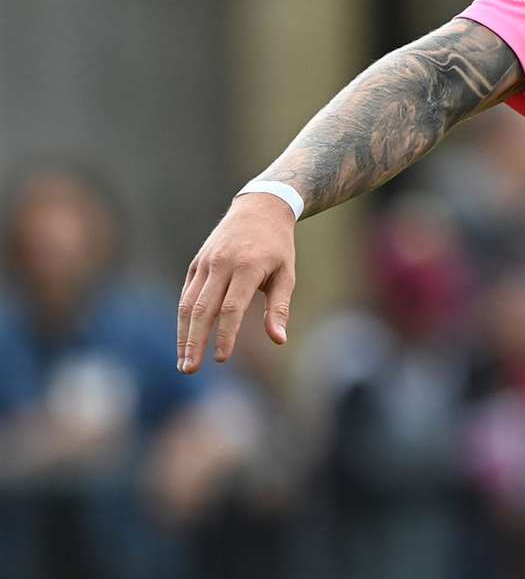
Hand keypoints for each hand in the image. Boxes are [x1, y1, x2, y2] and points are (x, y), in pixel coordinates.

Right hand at [177, 192, 296, 372]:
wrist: (260, 208)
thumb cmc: (278, 247)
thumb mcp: (286, 274)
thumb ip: (280, 307)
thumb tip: (279, 340)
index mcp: (247, 267)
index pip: (231, 308)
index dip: (225, 334)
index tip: (222, 358)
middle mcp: (222, 264)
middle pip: (202, 309)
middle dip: (194, 341)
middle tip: (189, 369)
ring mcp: (206, 262)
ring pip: (188, 303)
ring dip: (183, 334)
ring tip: (183, 362)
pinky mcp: (197, 263)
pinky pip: (187, 293)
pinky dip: (183, 318)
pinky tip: (184, 339)